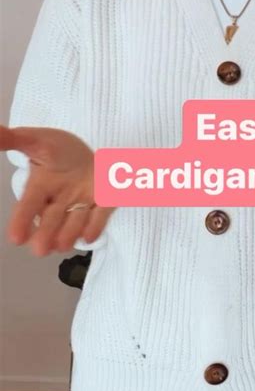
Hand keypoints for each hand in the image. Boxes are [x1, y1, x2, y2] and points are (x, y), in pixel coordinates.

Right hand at [0, 125, 114, 256]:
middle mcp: (61, 199)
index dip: (22, 220)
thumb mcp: (37, 141)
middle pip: (51, 219)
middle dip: (45, 234)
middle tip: (40, 250)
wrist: (91, 151)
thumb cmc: (61, 150)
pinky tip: (89, 237)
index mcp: (42, 185)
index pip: (29, 203)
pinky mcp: (104, 202)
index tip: (15, 238)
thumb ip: (14, 140)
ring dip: (68, 233)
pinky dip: (96, 225)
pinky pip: (101, 215)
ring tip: (61, 245)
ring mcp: (83, 202)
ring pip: (74, 221)